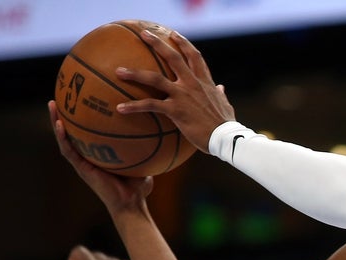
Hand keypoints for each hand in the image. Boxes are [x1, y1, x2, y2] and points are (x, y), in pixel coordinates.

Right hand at [48, 100, 153, 212]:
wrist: (131, 205)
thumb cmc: (139, 187)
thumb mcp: (145, 159)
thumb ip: (148, 144)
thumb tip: (160, 125)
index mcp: (99, 153)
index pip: (89, 130)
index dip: (84, 115)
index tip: (82, 96)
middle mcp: (88, 156)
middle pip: (74, 130)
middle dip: (67, 112)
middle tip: (62, 93)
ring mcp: (83, 162)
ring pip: (65, 138)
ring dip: (56, 121)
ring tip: (52, 103)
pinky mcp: (81, 169)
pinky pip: (68, 150)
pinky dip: (62, 137)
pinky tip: (59, 124)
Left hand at [114, 29, 235, 153]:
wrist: (225, 138)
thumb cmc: (226, 125)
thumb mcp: (226, 106)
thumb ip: (221, 95)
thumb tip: (222, 88)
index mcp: (205, 82)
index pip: (194, 57)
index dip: (184, 44)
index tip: (174, 34)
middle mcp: (192, 84)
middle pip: (173, 58)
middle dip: (158, 44)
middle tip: (144, 34)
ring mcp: (182, 95)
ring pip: (154, 78)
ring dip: (135, 74)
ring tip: (119, 71)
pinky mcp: (175, 110)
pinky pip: (150, 105)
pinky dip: (134, 106)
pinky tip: (120, 108)